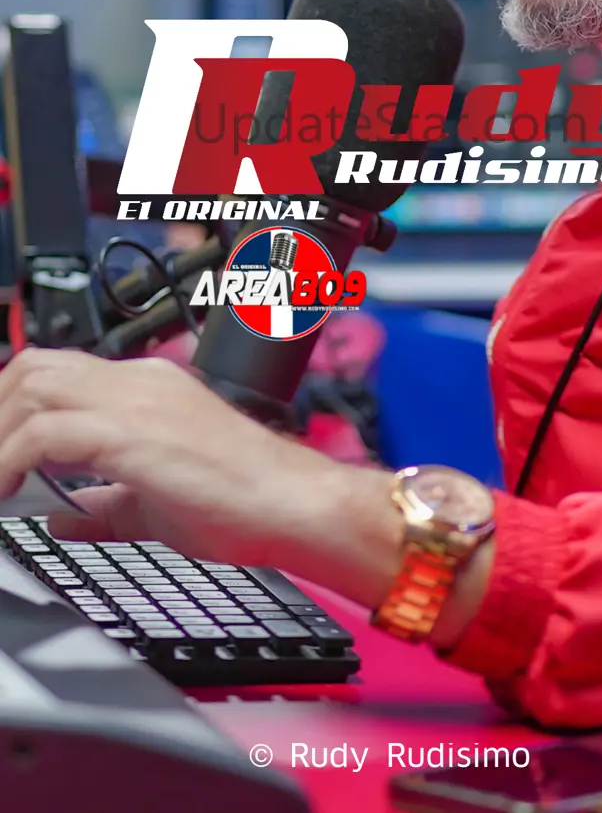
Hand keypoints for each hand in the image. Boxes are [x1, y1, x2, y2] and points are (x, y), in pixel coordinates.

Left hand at [0, 348, 351, 564]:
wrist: (292, 502)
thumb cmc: (245, 500)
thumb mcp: (157, 503)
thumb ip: (105, 506)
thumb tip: (63, 517)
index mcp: (148, 387)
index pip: (58, 370)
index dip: (14, 403)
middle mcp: (138, 382)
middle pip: (34, 365)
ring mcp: (135, 401)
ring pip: (33, 387)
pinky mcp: (132, 433)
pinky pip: (45, 433)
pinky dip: (10, 460)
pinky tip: (8, 492)